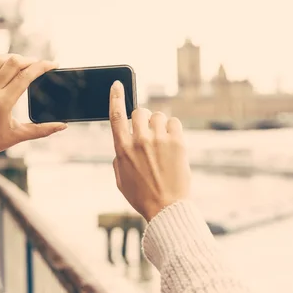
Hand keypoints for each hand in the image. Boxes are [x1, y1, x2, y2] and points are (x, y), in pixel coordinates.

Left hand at [0, 53, 66, 158]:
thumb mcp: (20, 135)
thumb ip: (43, 130)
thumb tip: (62, 126)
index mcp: (4, 102)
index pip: (26, 76)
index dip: (42, 67)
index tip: (53, 65)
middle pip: (13, 63)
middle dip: (31, 60)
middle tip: (40, 65)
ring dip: (13, 58)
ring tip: (24, 63)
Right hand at [109, 81, 190, 220]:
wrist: (166, 208)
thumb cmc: (141, 195)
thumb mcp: (120, 178)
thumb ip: (120, 156)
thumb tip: (123, 142)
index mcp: (122, 149)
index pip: (116, 115)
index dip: (115, 97)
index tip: (117, 85)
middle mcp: (139, 141)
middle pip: (139, 112)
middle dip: (142, 119)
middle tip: (148, 132)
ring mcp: (159, 140)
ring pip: (158, 116)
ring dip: (159, 125)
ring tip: (162, 142)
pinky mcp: (177, 143)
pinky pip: (174, 122)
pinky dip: (173, 129)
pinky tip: (172, 143)